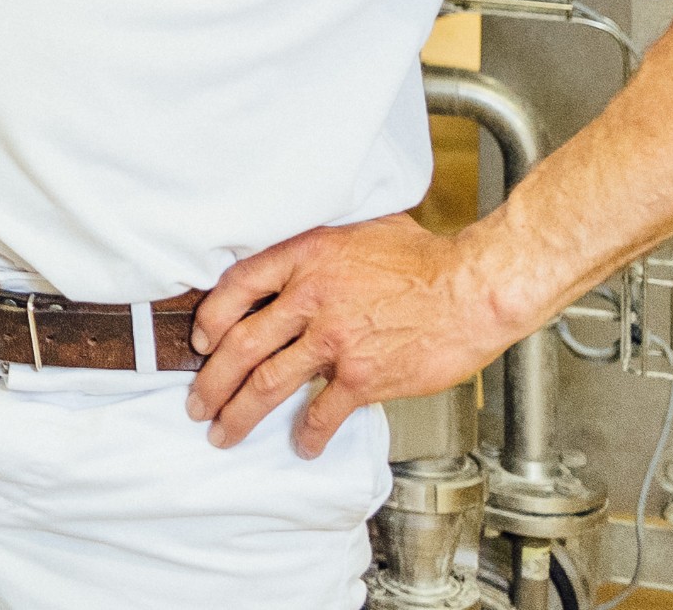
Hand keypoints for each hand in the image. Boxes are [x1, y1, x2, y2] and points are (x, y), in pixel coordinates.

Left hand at [186, 213, 521, 456]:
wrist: (473, 288)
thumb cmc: (426, 258)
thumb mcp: (360, 228)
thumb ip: (322, 247)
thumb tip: (301, 257)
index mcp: (306, 257)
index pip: (236, 287)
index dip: (210, 319)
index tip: (200, 342)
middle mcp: (311, 298)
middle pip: (240, 345)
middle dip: (211, 381)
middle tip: (198, 403)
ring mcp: (334, 339)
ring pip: (268, 383)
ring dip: (240, 413)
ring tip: (225, 431)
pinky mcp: (363, 375)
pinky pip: (322, 412)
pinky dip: (308, 433)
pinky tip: (303, 444)